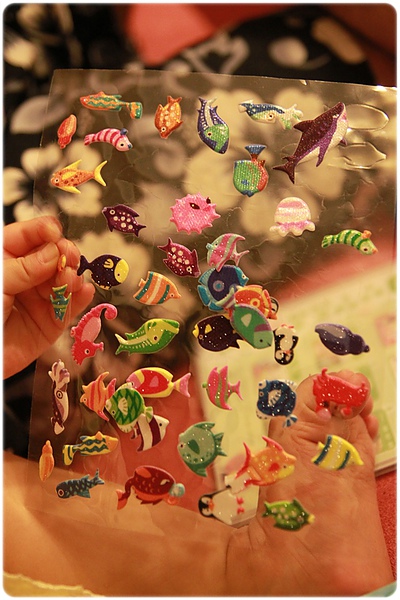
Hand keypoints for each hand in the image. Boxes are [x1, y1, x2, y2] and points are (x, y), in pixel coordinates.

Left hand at [3, 216, 94, 378]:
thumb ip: (25, 268)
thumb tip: (54, 253)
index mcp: (5, 259)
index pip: (29, 235)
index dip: (44, 230)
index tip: (54, 232)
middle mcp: (24, 277)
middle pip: (54, 255)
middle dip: (65, 253)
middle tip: (68, 257)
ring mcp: (38, 300)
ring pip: (65, 280)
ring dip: (72, 277)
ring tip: (70, 280)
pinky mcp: (50, 324)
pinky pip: (70, 309)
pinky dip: (81, 299)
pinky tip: (85, 290)